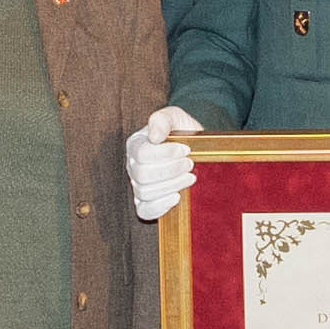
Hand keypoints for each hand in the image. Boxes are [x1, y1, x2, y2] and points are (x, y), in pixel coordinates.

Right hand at [125, 107, 202, 221]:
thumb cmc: (183, 132)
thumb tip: (154, 136)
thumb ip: (162, 119)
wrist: (197, 150)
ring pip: (145, 192)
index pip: (141, 153)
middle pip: (142, 174)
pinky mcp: (146, 203)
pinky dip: (160, 206)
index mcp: (136, 145)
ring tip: (190, 177)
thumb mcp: (176, 117)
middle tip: (190, 164)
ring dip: (172, 185)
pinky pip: (144, 211)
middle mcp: (133, 166)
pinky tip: (177, 197)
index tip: (186, 149)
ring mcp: (138, 186)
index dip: (165, 153)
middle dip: (171, 170)